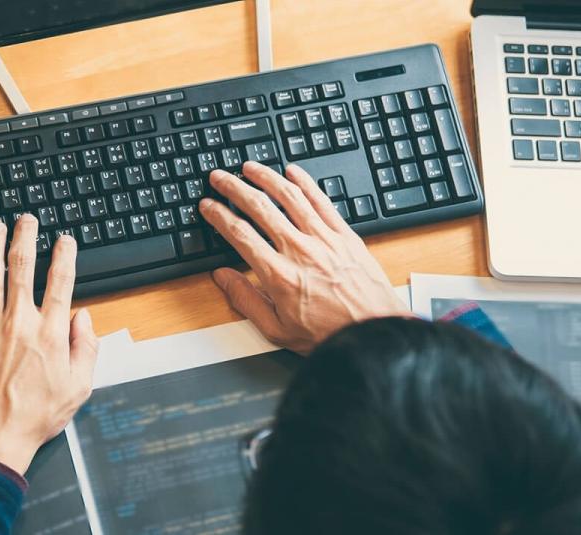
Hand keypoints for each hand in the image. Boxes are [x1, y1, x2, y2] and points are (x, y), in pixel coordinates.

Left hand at [0, 216, 98, 474]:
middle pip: (22, 267)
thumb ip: (86, 348)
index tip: (65, 241)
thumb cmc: (32, 418)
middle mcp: (19, 324)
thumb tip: (83, 318)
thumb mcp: (79, 388)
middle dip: (25, 237)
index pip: (60, 282)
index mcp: (50, 335)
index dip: (64, 255)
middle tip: (26, 220)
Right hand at [199, 162, 410, 354]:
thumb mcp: (276, 330)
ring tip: (250, 167)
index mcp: (278, 274)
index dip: (219, 215)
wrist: (372, 334)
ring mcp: (324, 239)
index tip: (208, 206)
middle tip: (220, 177)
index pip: (239, 234)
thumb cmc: (328, 335)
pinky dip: (305, 183)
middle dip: (235, 188)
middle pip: (260, 207)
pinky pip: (322, 201)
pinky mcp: (345, 235)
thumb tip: (223, 278)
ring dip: (266, 177)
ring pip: (290, 197)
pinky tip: (293, 172)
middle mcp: (299, 250)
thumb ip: (246, 301)